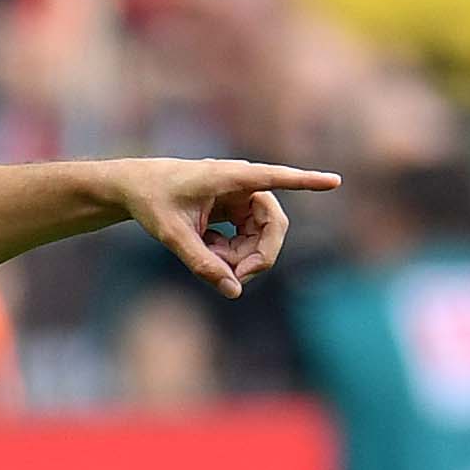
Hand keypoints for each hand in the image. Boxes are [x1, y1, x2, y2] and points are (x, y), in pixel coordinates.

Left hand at [115, 158, 341, 298]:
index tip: (334, 181)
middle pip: (273, 227)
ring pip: (261, 237)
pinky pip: (248, 239)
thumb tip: (233, 292)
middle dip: (258, 257)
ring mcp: (241, 198)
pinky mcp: (236, 210)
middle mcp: (242, 184)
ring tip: (209, 258)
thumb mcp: (172, 236)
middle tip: (233, 279)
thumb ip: (202, 264)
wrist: (135, 188)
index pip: (275, 178)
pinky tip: (207, 249)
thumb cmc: (152, 202)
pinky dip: (231, 252)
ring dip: (240, 257)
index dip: (306, 182)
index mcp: (230, 177)